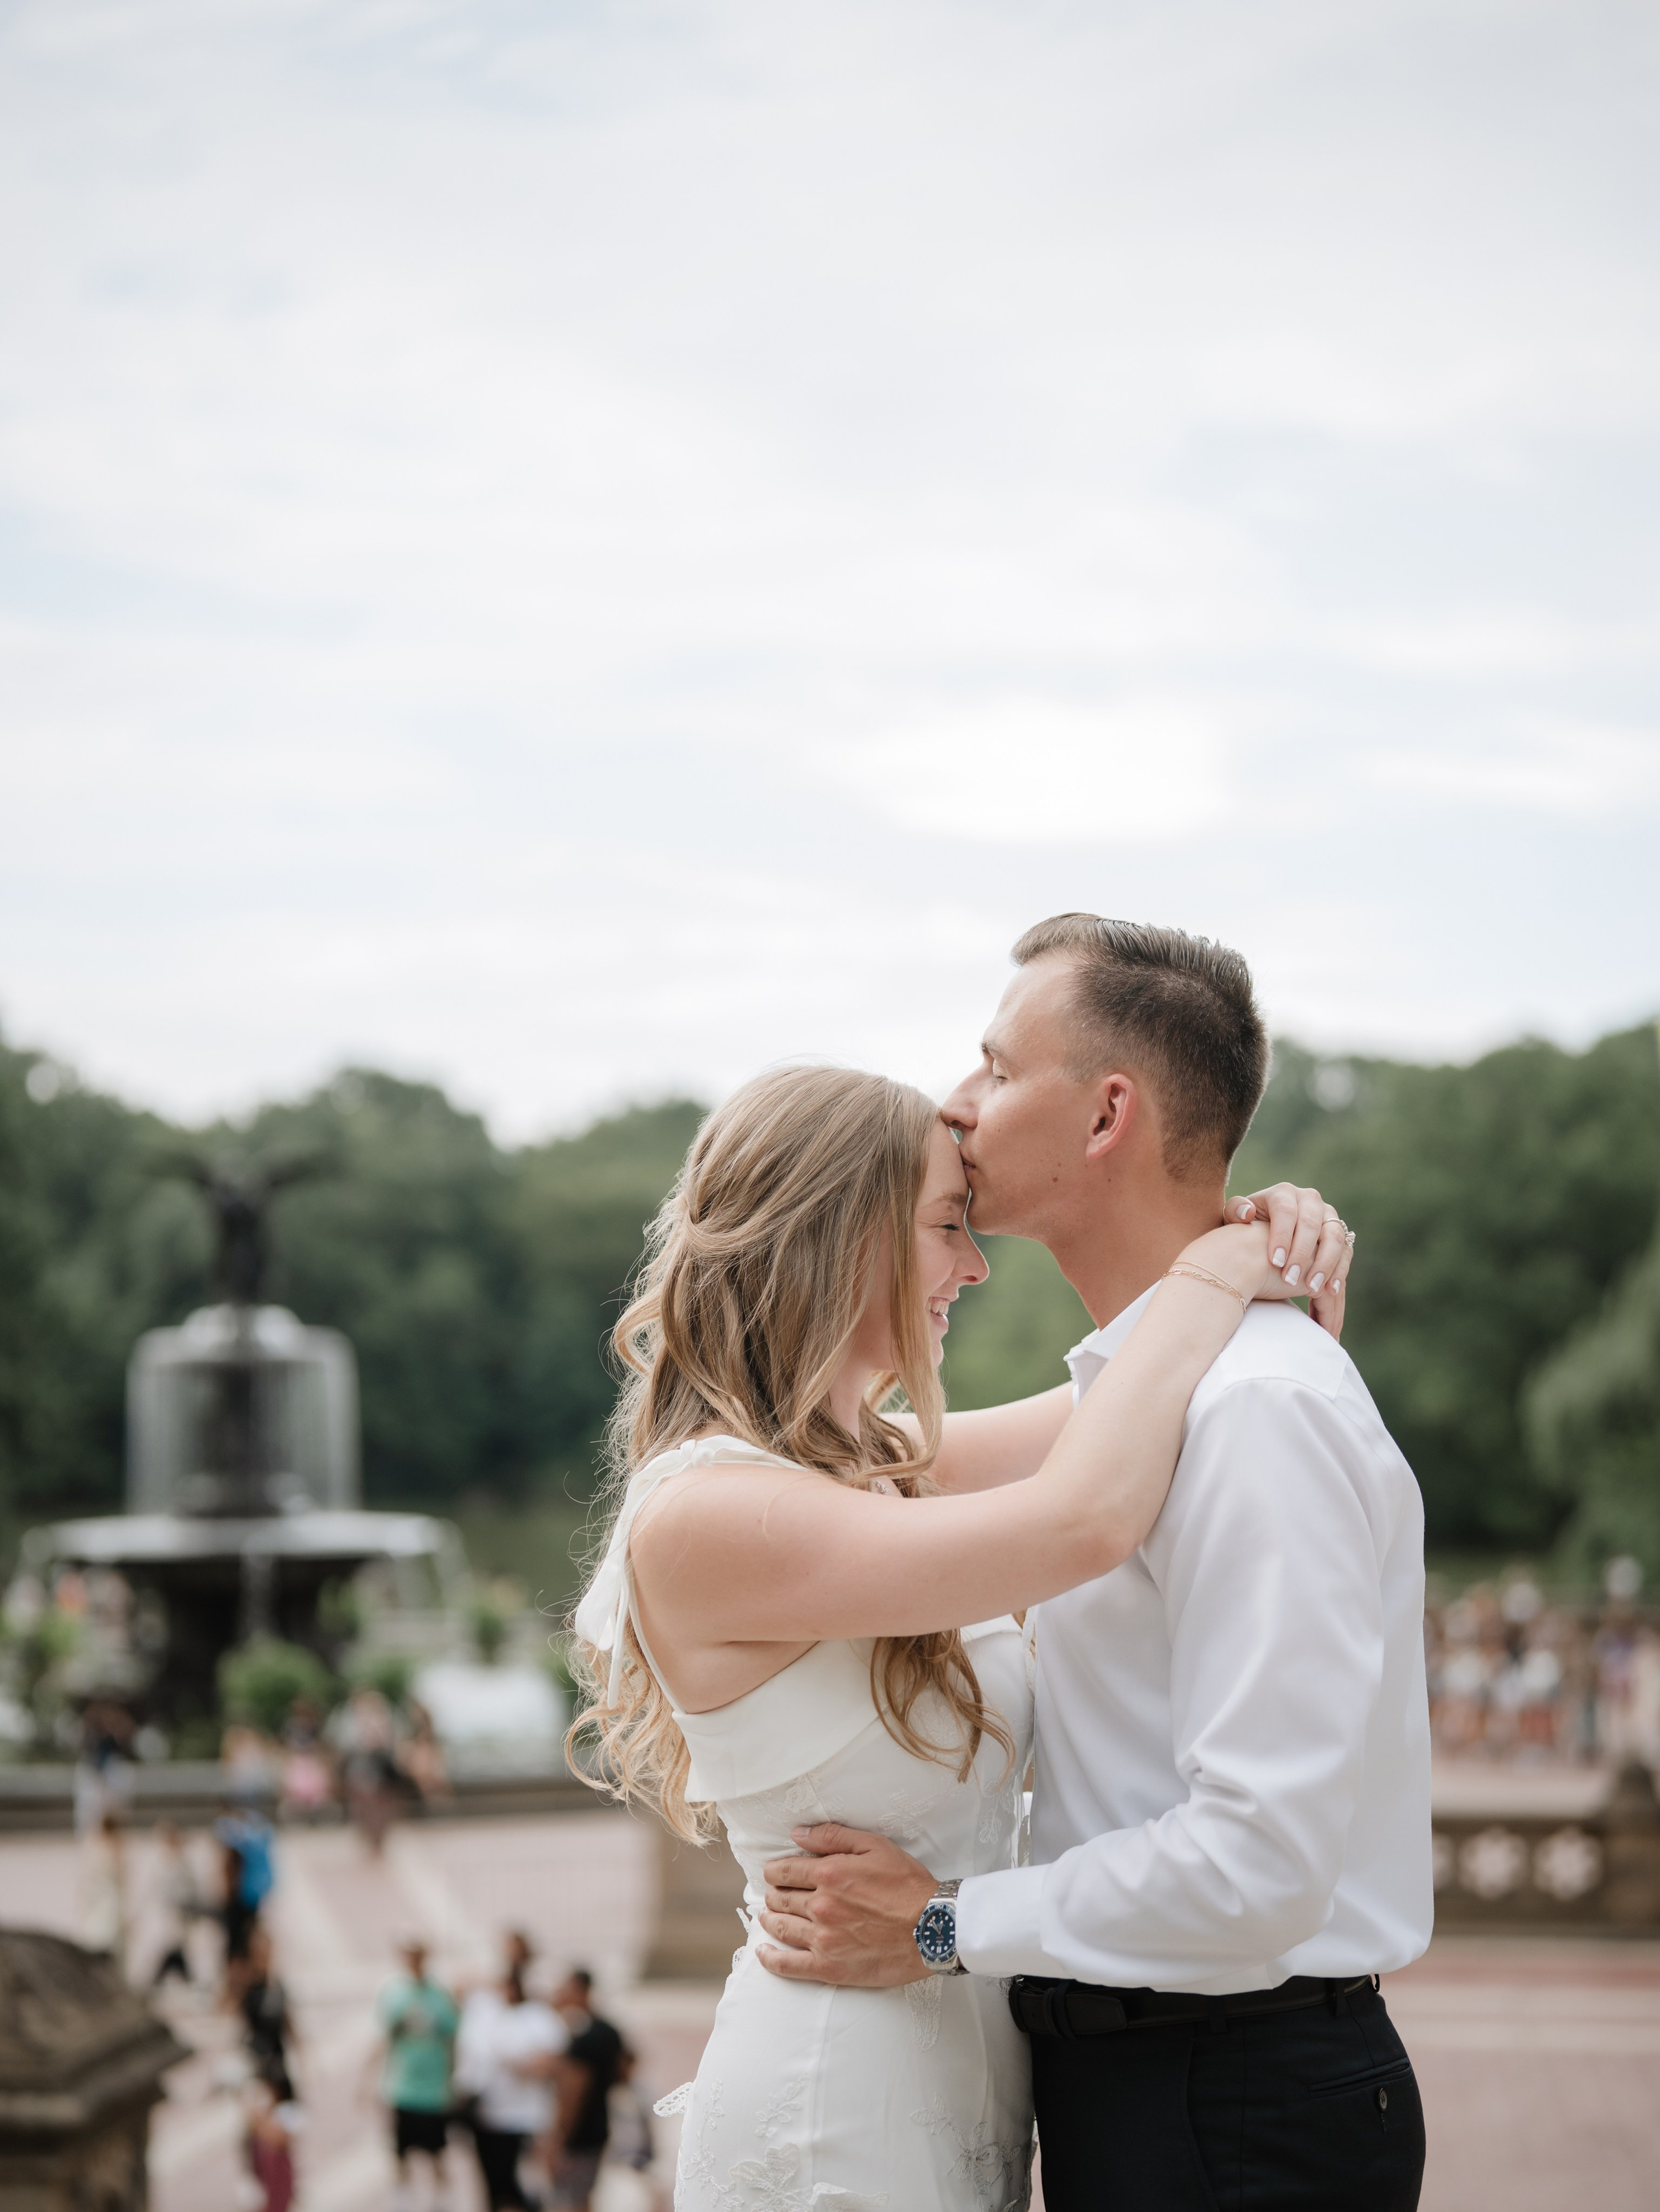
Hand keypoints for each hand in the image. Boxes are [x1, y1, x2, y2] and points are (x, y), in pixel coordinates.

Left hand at [758, 1823, 937, 1986]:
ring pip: (781, 1928)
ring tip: (767, 1916)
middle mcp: (820, 1907)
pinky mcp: (830, 1967)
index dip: (775, 1870)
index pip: (785, 1871)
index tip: (775, 1872)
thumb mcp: (875, 1846)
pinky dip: (771, 1959)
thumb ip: (832, 1837)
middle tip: (775, 1894)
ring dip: (769, 1919)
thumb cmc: (908, 1885)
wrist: (933, 1928)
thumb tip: (797, 1834)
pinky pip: (789, 1966)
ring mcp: (823, 1939)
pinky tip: (763, 1952)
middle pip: (781, 1899)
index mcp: (829, 1875)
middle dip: (775, 1893)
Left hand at [1226, 1181, 1352, 1339]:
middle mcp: (1310, 1200)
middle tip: (1290, 1280)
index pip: (1285, 1210)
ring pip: (1334, 1236)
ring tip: (1311, 1289)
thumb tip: (1246, 1212)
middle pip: (1312, 1223)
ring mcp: (1327, 1216)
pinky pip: (1346, 1251)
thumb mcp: (1234, 1218)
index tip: (1275, 1262)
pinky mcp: (1339, 1234)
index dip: (1282, 1235)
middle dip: (1302, 1254)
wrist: (1266, 1231)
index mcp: (1283, 1193)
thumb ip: (1234, 1211)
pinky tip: (1330, 1289)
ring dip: (1325, 1264)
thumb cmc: (1247, 1226)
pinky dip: (1339, 1270)